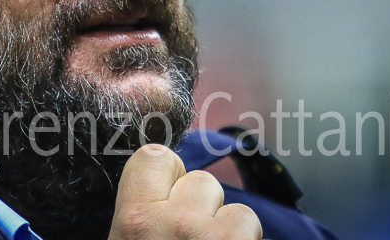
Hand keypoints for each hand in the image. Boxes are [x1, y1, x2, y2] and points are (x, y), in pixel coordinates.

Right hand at [108, 144, 263, 239]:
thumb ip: (135, 211)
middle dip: (202, 210)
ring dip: (228, 232)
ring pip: (236, 210)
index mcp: (136, 221)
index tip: (164, 205)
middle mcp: (176, 224)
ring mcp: (215, 238)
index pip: (155, 156)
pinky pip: (253, 229)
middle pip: (201, 183)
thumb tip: (155, 174)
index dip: (165, 178)